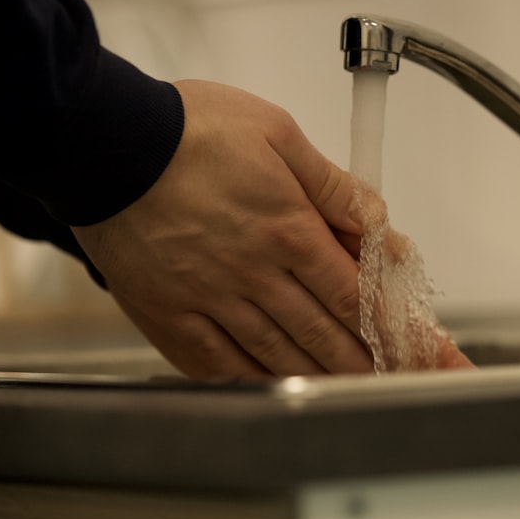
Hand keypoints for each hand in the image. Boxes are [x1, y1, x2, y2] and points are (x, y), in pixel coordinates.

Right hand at [72, 79, 372, 378]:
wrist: (106, 142)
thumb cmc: (188, 130)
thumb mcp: (277, 133)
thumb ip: (332, 185)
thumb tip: (376, 222)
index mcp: (287, 229)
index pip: (353, 292)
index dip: (391, 324)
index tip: (413, 346)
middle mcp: (253, 273)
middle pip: (320, 332)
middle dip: (362, 360)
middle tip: (387, 378)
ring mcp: (208, 299)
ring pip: (274, 355)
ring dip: (316, 376)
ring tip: (343, 388)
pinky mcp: (166, 313)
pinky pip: (212, 363)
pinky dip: (248, 379)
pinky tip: (268, 385)